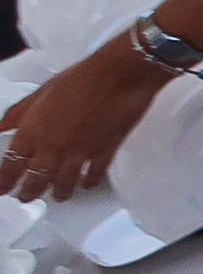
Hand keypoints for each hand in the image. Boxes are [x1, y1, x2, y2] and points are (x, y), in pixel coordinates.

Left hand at [1, 39, 172, 204]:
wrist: (119, 75)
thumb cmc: (81, 78)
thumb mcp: (41, 92)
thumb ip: (19, 113)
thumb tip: (2, 126)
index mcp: (34, 132)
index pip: (11, 166)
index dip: (4, 181)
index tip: (2, 188)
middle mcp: (53, 148)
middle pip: (36, 181)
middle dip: (29, 193)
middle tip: (25, 197)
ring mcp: (80, 153)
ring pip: (64, 184)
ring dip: (59, 193)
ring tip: (58, 197)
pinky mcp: (105, 152)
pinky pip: (94, 175)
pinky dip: (90, 182)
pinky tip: (88, 184)